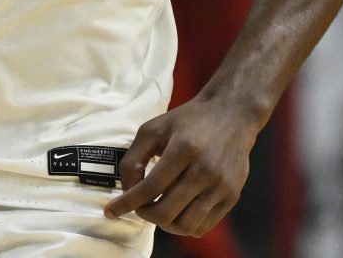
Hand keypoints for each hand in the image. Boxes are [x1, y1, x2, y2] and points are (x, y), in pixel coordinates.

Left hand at [104, 95, 259, 236]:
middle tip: (139, 206)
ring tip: (157, 210)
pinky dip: (184, 226)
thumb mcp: (153, 129)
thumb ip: (133, 158)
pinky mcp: (232, 196)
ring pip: (185, 225)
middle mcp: (206, 170)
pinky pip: (203, 226)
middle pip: (166, 212)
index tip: (110, 212)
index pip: (150, 188)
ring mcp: (222, 186)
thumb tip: (127, 191)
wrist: (232, 116)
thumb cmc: (187, 121)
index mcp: (184, 149)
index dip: (127, 203)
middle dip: (144, 214)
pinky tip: (176, 212)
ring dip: (164, 224)